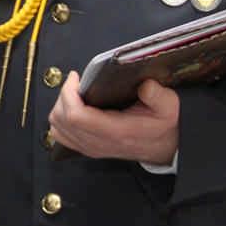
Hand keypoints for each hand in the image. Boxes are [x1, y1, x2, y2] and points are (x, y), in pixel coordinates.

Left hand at [47, 75, 179, 162]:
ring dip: (60, 107)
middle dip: (63, 96)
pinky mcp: (87, 148)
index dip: (68, 94)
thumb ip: (158, 95)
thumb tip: (145, 84)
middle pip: (61, 119)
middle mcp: (98, 142)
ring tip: (73, 93)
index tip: (76, 77)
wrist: (163, 148)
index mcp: (115, 131)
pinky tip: (72, 107)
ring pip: (57, 128)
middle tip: (75, 82)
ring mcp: (91, 147)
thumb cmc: (162, 126)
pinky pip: (61, 135)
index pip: (76, 116)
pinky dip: (60, 120)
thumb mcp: (168, 107)